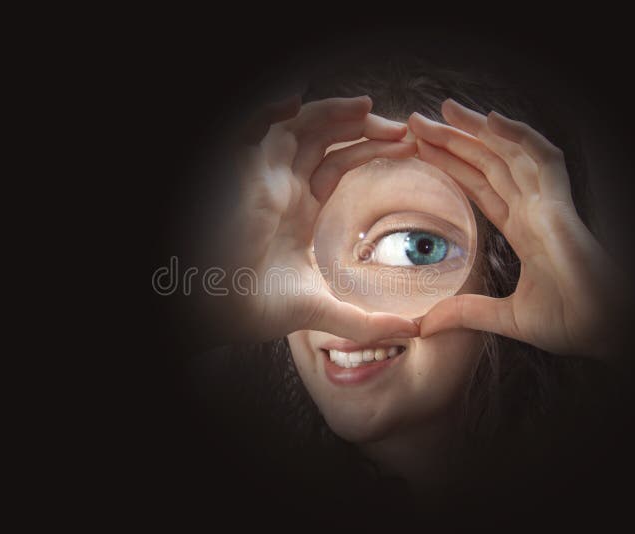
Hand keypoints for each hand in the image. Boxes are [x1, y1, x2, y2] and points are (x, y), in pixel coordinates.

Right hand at [219, 95, 419, 343]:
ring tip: (370, 111)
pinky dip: (273, 109)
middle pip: (323, 138)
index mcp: (299, 212)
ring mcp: (264, 178)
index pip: (337, 166)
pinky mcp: (247, 174)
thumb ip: (366, 320)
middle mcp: (283, 188)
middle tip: (401, 132)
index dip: (368, 152)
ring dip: (335, 112)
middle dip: (362, 128)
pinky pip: (257, 127)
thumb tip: (412, 332)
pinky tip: (300, 102)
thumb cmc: (257, 310)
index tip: (407, 151)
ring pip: (299, 125)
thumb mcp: (324, 311)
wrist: (222, 313)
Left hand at [410, 99, 626, 359]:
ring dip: (477, 130)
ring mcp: (548, 205)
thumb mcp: (505, 317)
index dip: (452, 165)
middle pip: (488, 163)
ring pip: (510, 154)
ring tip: (444, 110)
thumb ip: (467, 313)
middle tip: (417, 121)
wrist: (606, 332)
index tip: (420, 149)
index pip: (480, 187)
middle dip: (454, 140)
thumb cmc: (571, 323)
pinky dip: (520, 136)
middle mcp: (533, 210)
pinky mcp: (560, 208)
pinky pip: (543, 160)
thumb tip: (426, 325)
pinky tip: (491, 120)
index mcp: (522, 229)